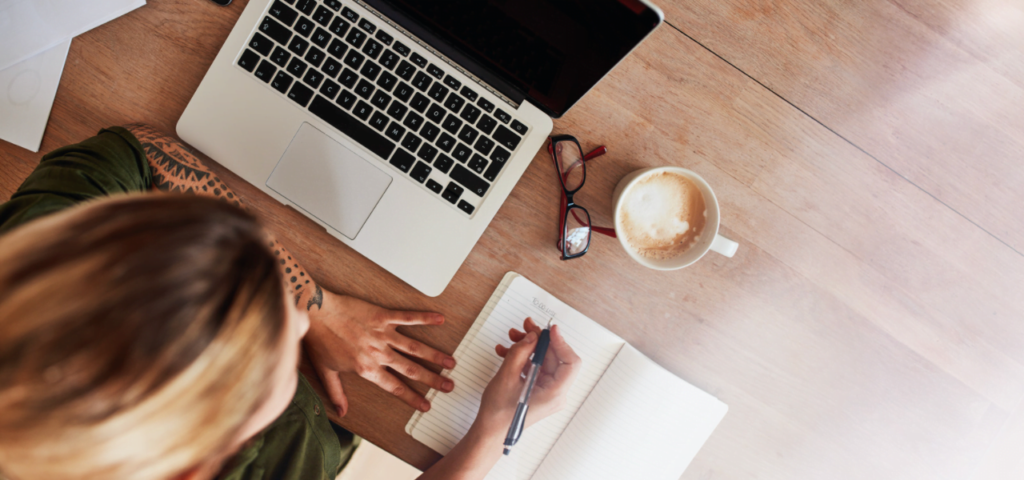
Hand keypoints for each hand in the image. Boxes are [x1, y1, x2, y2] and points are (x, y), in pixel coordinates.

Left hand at [303, 291, 456, 415]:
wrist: (315, 313)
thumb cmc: (319, 340)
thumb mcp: (326, 371)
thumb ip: (336, 393)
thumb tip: (342, 412)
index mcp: (367, 369)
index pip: (395, 387)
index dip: (412, 398)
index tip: (426, 405)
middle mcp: (378, 353)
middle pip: (411, 369)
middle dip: (432, 379)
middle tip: (449, 386)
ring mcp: (382, 334)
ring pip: (414, 348)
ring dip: (434, 356)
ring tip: (450, 361)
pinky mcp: (383, 316)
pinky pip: (407, 318)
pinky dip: (424, 318)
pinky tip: (440, 319)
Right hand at [475, 318, 581, 434]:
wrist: (489, 432)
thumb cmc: (499, 414)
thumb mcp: (507, 377)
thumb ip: (520, 352)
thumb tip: (532, 336)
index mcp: (554, 394)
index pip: (570, 363)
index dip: (561, 342)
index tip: (549, 330)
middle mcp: (555, 393)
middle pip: (555, 359)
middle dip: (539, 341)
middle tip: (526, 327)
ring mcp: (546, 392)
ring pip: (543, 361)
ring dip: (527, 348)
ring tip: (512, 338)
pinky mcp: (537, 390)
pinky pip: (535, 369)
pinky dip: (522, 359)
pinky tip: (506, 352)